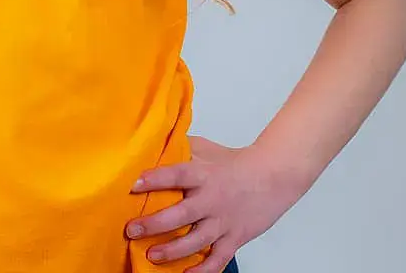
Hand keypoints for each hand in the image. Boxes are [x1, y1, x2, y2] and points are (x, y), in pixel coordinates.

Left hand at [126, 137, 301, 270]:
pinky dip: (204, 269)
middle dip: (154, 224)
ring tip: (151, 255)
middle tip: (132, 229)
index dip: (156, 179)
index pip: (177, 175)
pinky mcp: (235, 237)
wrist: (274, 176)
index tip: (134, 185)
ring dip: (172, 250)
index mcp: (204, 175)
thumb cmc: (236, 162)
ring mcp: (224, 221)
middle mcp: (213, 199)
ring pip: (197, 240)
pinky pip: (219, 258)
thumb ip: (182, 149)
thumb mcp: (207, 149)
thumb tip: (154, 145)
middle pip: (181, 214)